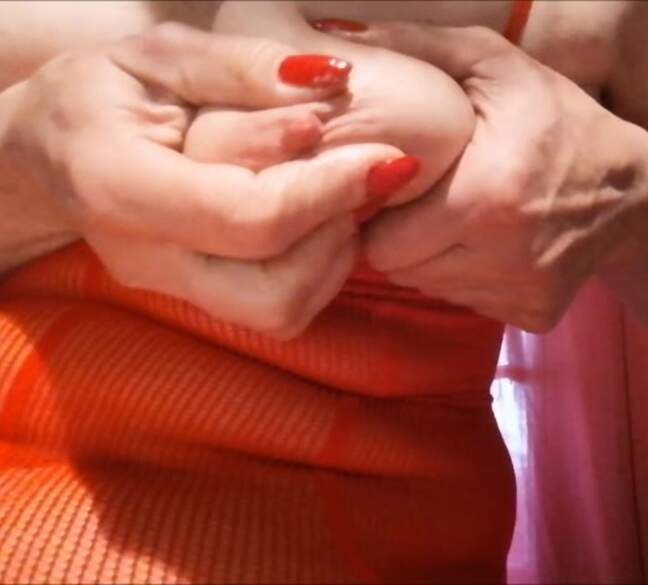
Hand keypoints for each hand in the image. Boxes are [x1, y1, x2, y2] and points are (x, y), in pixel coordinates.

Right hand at [4, 22, 411, 336]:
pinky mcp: (199, 298)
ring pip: (283, 310)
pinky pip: (280, 308)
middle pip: (274, 289)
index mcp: (122, 187)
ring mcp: (174, 288)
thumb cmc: (102, 93)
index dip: (327, 190)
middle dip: (338, 229)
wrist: (45, 152)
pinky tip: (319, 216)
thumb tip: (331, 83)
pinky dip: (320, 266)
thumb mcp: (162, 54)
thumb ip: (243, 67)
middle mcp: (148, 258)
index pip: (248, 218)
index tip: (384, 156)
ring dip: (335, 253)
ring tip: (338, 191)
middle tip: (366, 171)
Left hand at [325, 22, 647, 331]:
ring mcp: (520, 293)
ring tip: (461, 216)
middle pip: (401, 270)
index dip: (379, 212)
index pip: (381, 241)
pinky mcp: (534, 314)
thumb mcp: (495, 65)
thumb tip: (330, 36)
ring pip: (430, 288)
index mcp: (485, 197)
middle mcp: (503, 258)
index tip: (397, 185)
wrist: (632, 188)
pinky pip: (468, 303)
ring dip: (432, 257)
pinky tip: (491, 243)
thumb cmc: (557, 119)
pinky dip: (467, 276)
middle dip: (400, 236)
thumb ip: (416, 47)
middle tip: (426, 200)